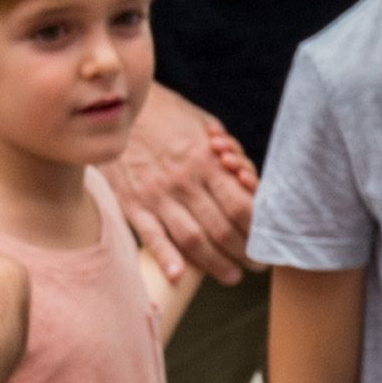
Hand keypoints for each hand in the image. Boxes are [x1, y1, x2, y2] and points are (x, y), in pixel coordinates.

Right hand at [112, 82, 258, 278]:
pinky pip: (150, 236)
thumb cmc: (167, 116)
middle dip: (245, 252)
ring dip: (216, 264)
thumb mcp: (205, 125)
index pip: (241, 205)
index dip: (259, 229)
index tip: (269, 241)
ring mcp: (156, 195)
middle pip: (222, 228)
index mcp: (206, 160)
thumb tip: (252, 184)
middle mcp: (184, 181)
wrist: (113, 106)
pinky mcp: (131, 204)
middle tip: (257, 264)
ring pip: (192, 239)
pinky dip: (165, 257)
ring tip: (232, 276)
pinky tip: (179, 276)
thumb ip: (229, 156)